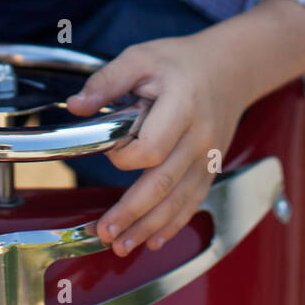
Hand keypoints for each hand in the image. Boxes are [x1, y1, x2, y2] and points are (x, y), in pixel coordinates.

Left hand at [66, 28, 244, 256]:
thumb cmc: (180, 63)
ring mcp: (207, 157)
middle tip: (104, 232)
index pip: (151, 147)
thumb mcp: (140, 58)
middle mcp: (200, 137)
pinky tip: (153, 240)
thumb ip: (107, 82)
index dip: (124, 156)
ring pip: (178, 201)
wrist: (228, 68)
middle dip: (132, 213)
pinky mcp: (210, 169)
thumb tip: (75, 105)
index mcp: (182, 106)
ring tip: (121, 246)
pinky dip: (173, 225)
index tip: (108, 150)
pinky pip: (192, 203)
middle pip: (164, 184)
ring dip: (148, 227)